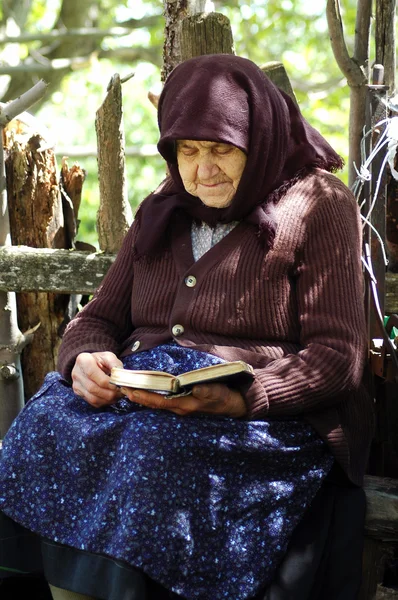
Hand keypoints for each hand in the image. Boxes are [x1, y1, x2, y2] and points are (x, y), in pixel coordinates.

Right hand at [72, 351, 123, 407]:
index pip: (93, 374)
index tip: (118, 385)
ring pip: (93, 398)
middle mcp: (77, 373)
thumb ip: (115, 365)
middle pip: (93, 388)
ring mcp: (76, 385)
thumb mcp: (109, 357)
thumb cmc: (101, 360)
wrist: (90, 364)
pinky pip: (93, 402)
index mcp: (83, 360)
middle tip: (121, 392)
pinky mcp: (79, 393)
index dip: (107, 382)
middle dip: (110, 392)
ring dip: (108, 399)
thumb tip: (122, 377)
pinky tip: (111, 397)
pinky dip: (104, 402)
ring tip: (118, 395)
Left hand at [121, 382, 246, 417]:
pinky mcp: (184, 405)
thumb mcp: (218, 392)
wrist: (236, 406)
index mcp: (185, 405)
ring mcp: (182, 408)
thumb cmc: (226, 397)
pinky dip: (153, 397)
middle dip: (137, 397)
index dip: (143, 396)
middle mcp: (180, 409)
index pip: (159, 402)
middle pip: (154, 404)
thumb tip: (195, 388)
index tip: (128, 390)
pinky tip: (146, 392)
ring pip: (157, 404)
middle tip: (121, 388)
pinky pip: (164, 402)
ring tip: (129, 389)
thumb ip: (207, 390)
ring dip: (143, 397)